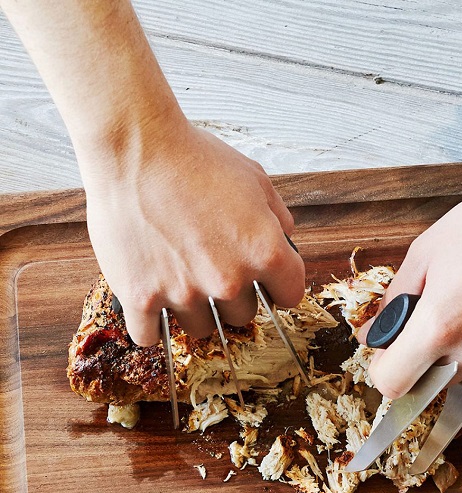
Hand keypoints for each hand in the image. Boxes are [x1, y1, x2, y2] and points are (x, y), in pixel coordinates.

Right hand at [81, 120, 303, 344]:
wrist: (134, 148)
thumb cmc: (194, 158)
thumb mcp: (255, 179)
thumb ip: (279, 216)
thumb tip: (286, 238)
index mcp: (265, 253)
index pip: (290, 295)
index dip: (279, 286)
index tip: (267, 283)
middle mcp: (229, 281)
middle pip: (243, 315)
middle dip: (233, 297)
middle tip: (213, 271)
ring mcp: (184, 293)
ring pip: (201, 329)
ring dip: (194, 311)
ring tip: (180, 282)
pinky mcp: (141, 297)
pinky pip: (149, 337)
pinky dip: (151, 327)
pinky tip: (151, 309)